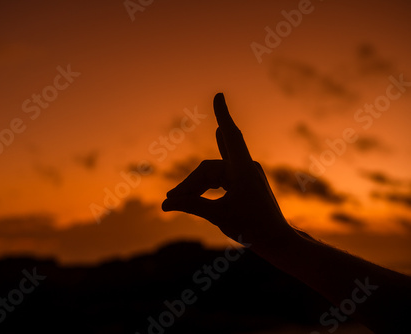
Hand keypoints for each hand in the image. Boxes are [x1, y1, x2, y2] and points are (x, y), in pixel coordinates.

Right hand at [162, 93, 293, 244]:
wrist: (277, 241)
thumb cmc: (252, 229)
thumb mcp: (218, 216)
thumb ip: (191, 206)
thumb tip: (166, 203)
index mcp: (243, 170)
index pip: (230, 136)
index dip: (222, 115)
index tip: (219, 95)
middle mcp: (246, 166)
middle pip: (209, 169)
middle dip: (189, 184)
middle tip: (170, 200)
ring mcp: (246, 173)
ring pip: (212, 174)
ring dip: (196, 186)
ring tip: (177, 199)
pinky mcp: (245, 181)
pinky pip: (220, 176)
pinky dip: (207, 183)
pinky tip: (210, 149)